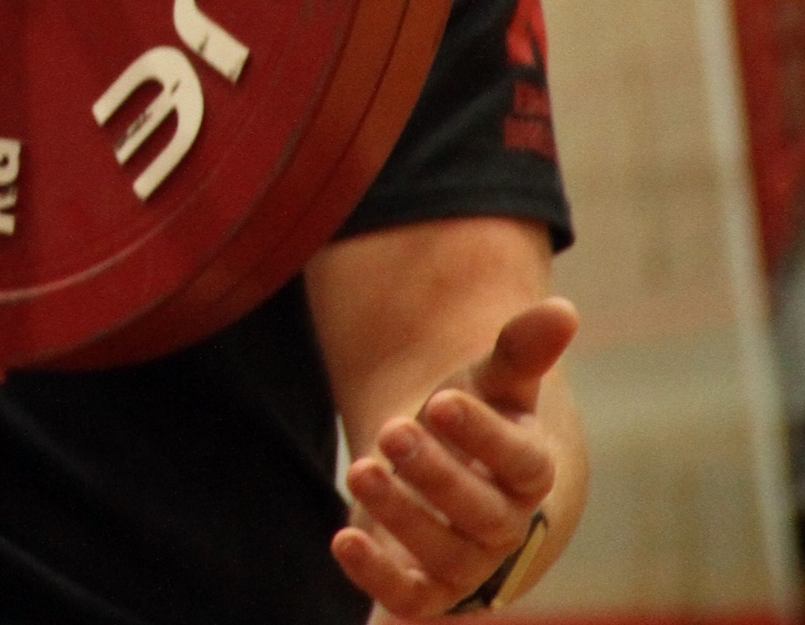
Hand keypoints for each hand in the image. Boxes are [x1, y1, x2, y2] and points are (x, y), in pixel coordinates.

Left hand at [333, 297, 575, 616]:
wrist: (445, 472)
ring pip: (444, 554)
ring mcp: (468, 563)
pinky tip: (342, 539)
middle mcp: (506, 524)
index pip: (523, 463)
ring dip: (400, 516)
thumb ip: (520, 350)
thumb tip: (562, 309)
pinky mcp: (426, 589)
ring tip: (360, 470)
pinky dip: (377, 576)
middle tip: (393, 431)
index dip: (485, 435)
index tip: (442, 402)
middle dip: (436, 474)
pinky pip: (410, 599)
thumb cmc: (472, 421)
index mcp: (530, 471)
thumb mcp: (490, 380)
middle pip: (484, 513)